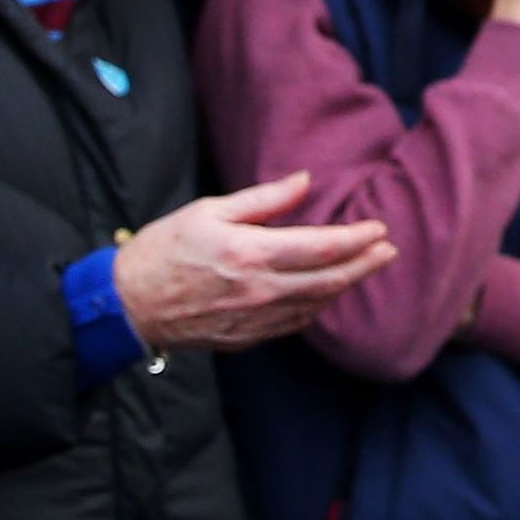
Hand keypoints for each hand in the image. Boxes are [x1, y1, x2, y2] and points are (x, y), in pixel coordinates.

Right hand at [115, 175, 396, 353]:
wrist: (129, 304)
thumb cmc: (164, 249)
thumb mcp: (209, 211)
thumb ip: (263, 200)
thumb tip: (304, 182)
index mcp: (252, 254)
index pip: (322, 247)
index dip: (357, 239)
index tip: (379, 229)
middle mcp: (261, 291)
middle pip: (330, 280)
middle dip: (365, 265)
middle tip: (389, 251)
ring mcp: (256, 319)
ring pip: (316, 305)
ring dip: (346, 286)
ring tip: (365, 268)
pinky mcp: (247, 338)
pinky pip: (294, 323)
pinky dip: (317, 307)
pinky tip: (325, 294)